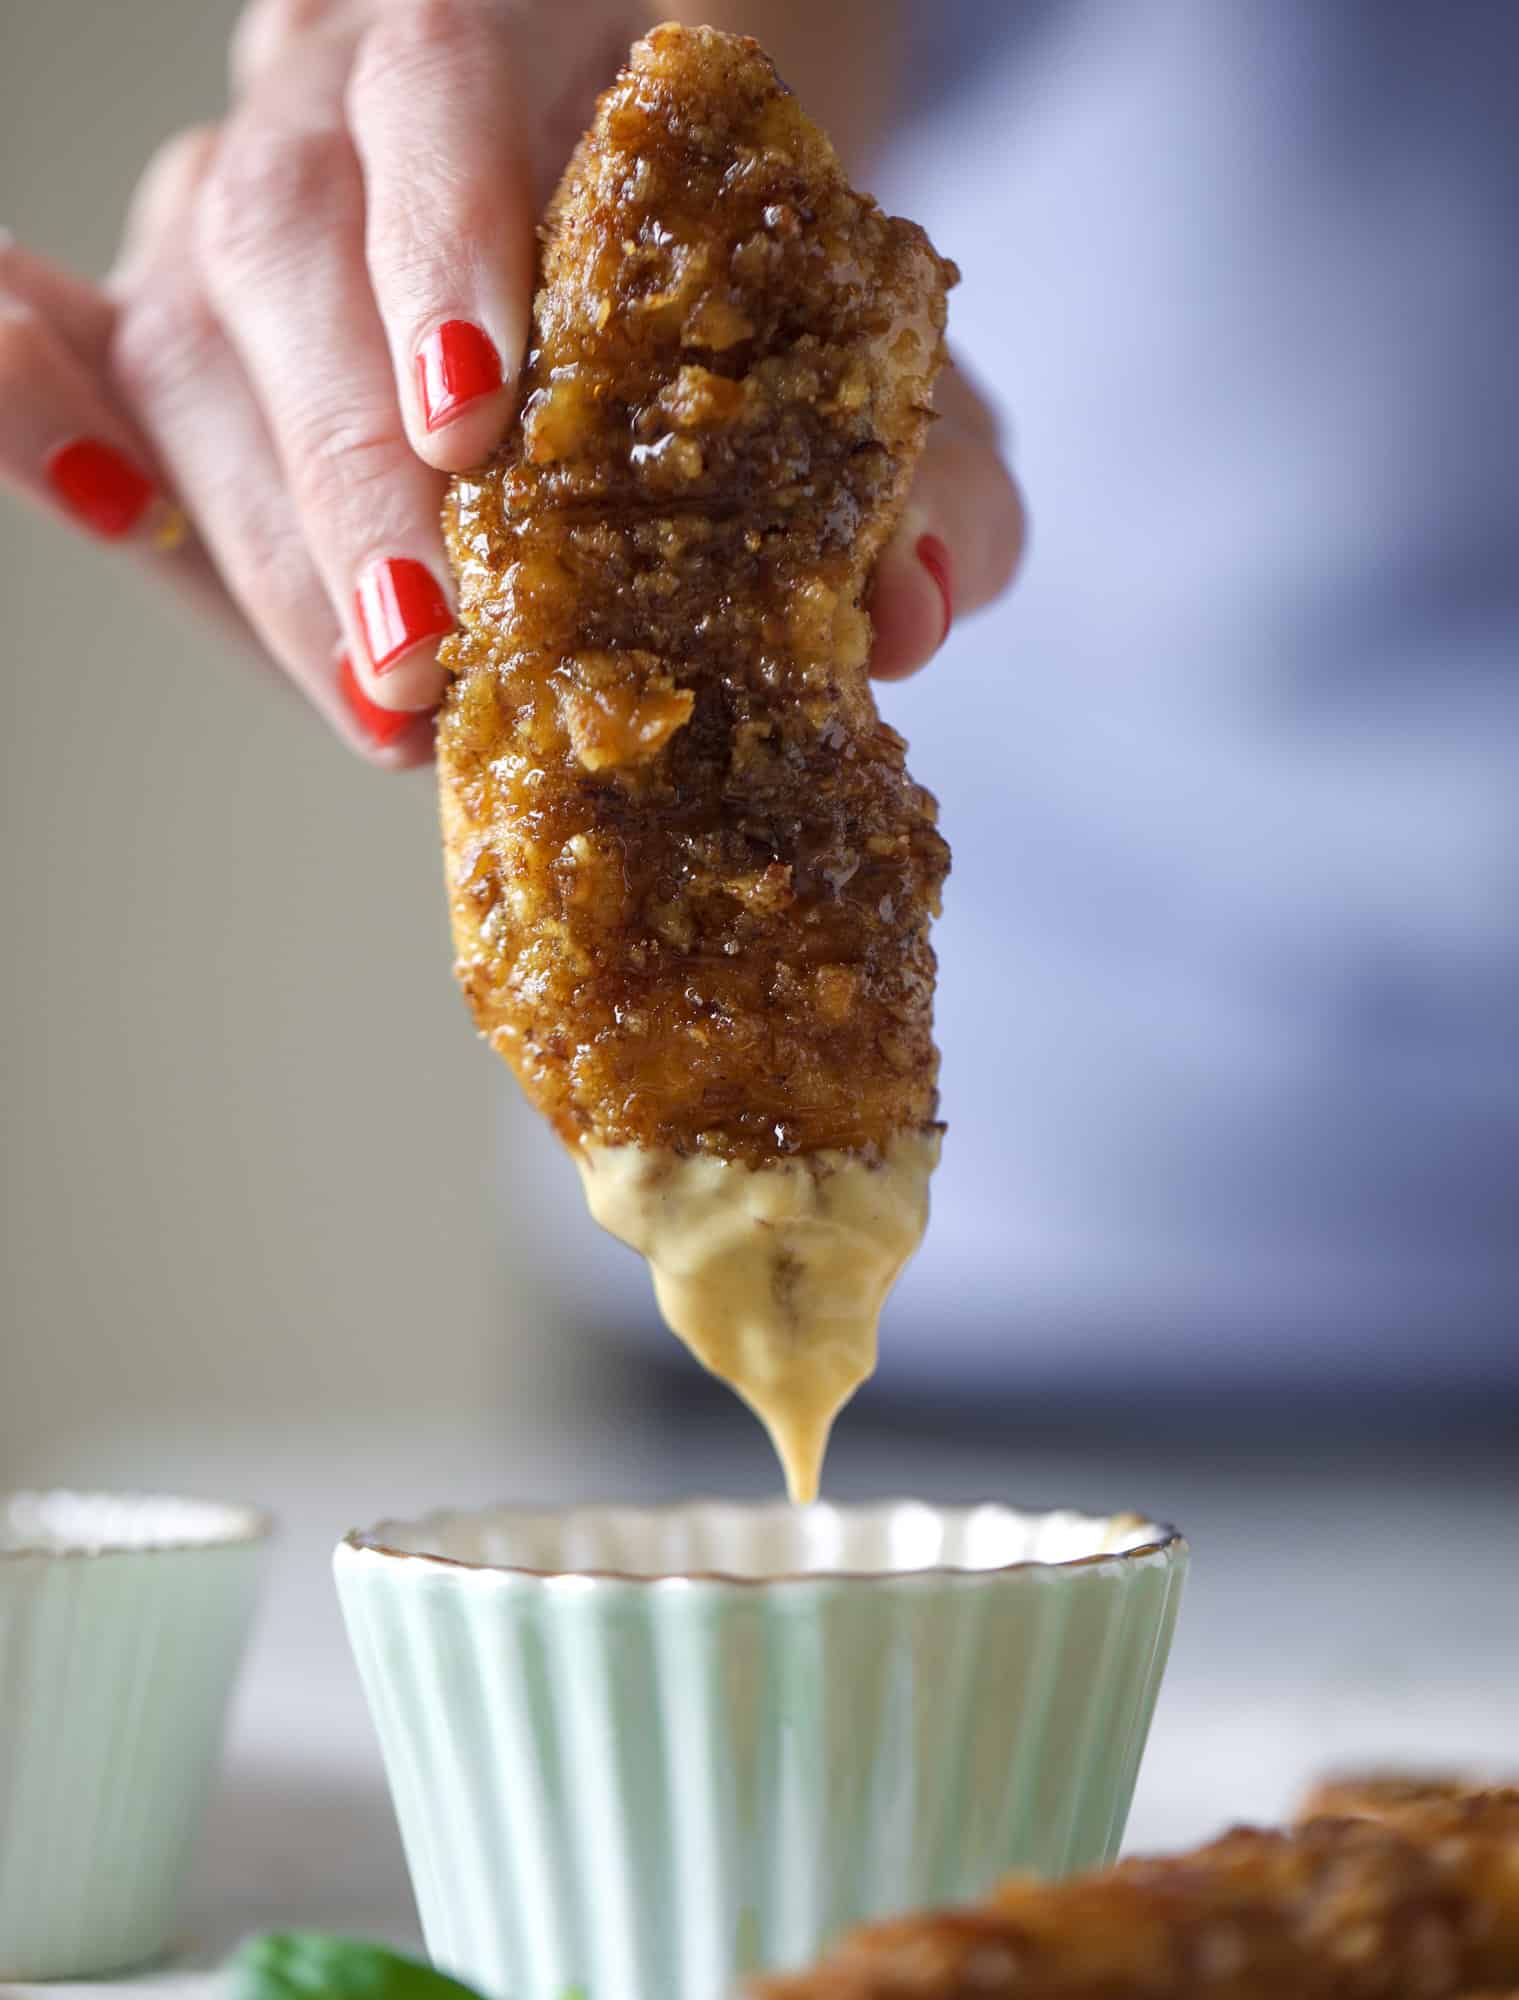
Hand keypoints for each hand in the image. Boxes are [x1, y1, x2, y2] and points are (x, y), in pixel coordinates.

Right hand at [0, 0, 1022, 769]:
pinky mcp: (179, 297)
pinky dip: (38, 403)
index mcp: (540, 37)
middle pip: (289, 229)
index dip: (442, 239)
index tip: (475, 426)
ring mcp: (246, 185)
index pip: (450, 76)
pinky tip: (72, 480)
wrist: (669, 234)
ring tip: (369, 689)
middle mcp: (350, 87)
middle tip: (421, 650)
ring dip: (265, 525)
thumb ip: (926, 470)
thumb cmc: (765, 307)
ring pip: (193, 320)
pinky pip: (77, 335)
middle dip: (351, 464)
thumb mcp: (882, 371)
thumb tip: (912, 613)